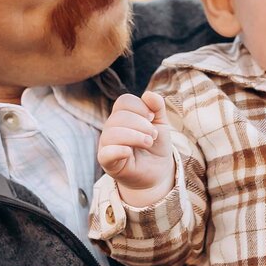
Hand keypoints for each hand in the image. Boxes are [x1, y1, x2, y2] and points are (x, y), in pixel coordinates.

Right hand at [97, 91, 175, 205]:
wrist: (158, 171)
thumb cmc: (156, 145)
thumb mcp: (161, 124)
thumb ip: (157, 107)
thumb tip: (149, 94)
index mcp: (122, 116)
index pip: (124, 102)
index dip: (140, 107)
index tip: (152, 118)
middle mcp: (111, 128)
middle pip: (118, 117)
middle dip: (141, 124)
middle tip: (153, 135)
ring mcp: (107, 145)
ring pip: (112, 133)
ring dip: (134, 136)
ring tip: (148, 143)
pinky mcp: (108, 163)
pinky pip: (105, 154)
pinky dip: (118, 150)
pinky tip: (130, 152)